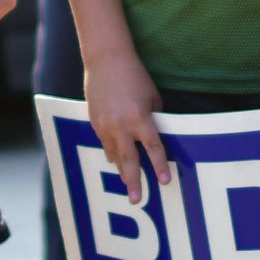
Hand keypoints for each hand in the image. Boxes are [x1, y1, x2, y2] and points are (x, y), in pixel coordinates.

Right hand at [85, 50, 170, 205]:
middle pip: (130, 161)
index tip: (165, 181)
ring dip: (121, 170)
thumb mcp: (152, 97)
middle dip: (134, 181)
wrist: (106, 60)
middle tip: (137, 199)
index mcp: (140, 119)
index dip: (160, 166)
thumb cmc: (134, 76)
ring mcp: (105, 125)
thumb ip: (153, 118)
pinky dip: (111, 153)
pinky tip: (115, 162)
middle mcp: (121, 126)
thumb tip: (155, 135)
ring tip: (127, 184)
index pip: (153, 149)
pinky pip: (104, 144)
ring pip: (114, 155)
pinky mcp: (94, 122)